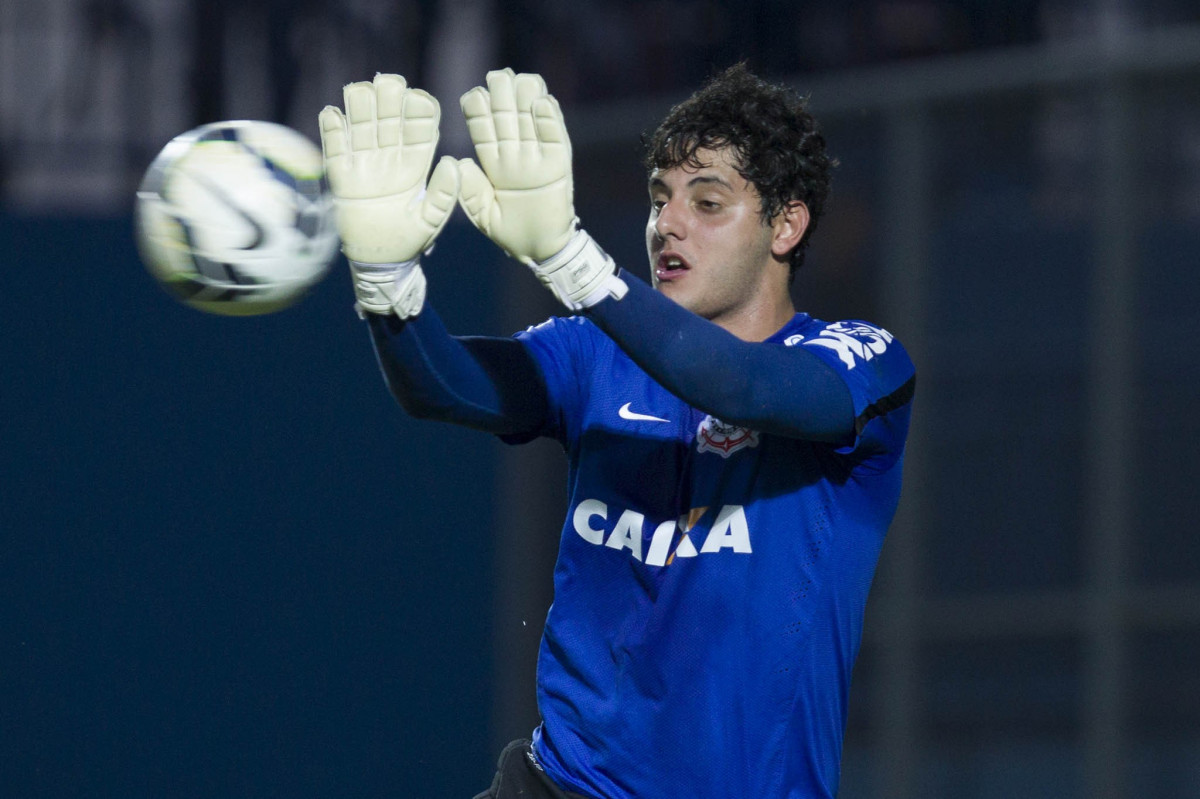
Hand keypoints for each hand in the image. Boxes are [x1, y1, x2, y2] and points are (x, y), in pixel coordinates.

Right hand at [319, 73, 458, 315]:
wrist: (378, 260)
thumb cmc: (409, 241)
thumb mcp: (431, 220)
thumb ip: (444, 195)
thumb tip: (455, 162)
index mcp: (416, 166)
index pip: (419, 131)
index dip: (419, 113)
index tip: (419, 99)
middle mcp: (390, 158)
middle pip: (389, 120)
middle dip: (388, 100)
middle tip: (389, 82)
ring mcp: (364, 164)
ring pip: (362, 127)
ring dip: (360, 107)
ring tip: (361, 91)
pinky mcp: (341, 175)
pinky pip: (335, 148)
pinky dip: (332, 130)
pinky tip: (332, 113)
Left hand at [458, 69, 625, 309]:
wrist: (541, 250)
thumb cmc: (510, 234)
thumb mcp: (483, 215)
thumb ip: (471, 191)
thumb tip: (461, 161)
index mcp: (493, 164)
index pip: (484, 130)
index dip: (479, 111)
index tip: (475, 94)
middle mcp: (515, 156)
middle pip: (507, 119)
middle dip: (503, 97)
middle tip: (499, 76)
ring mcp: (538, 158)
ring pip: (531, 122)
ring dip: (526, 100)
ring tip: (522, 79)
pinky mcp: (559, 165)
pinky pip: (555, 138)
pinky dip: (550, 120)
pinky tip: (543, 102)